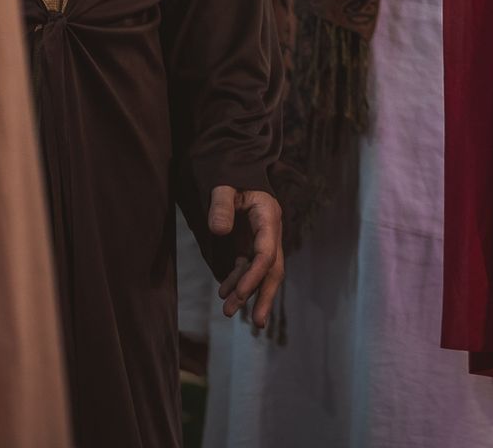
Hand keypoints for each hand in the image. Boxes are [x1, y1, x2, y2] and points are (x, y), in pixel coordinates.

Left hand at [210, 185, 283, 327]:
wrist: (234, 169)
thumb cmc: (228, 176)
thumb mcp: (223, 186)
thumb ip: (220, 204)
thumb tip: (218, 230)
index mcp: (268, 216)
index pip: (267, 252)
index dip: (254, 275)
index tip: (237, 294)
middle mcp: (271, 231)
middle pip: (274, 268)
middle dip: (265, 295)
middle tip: (258, 323)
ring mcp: (263, 239)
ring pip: (264, 273)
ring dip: (250, 293)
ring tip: (229, 312)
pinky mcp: (252, 244)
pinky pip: (249, 268)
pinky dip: (238, 282)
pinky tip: (224, 292)